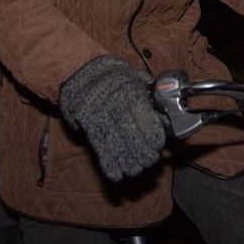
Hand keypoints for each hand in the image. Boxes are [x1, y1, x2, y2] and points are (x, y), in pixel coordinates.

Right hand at [59, 55, 165, 180]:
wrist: (78, 70)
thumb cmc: (111, 75)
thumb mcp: (133, 77)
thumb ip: (147, 96)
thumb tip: (164, 115)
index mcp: (131, 92)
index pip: (147, 121)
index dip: (154, 138)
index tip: (157, 146)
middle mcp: (116, 104)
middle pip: (133, 136)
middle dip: (144, 154)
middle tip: (149, 160)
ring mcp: (100, 115)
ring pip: (117, 145)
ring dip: (128, 162)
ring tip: (135, 169)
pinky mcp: (87, 124)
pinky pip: (100, 147)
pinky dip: (109, 164)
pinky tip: (117, 174)